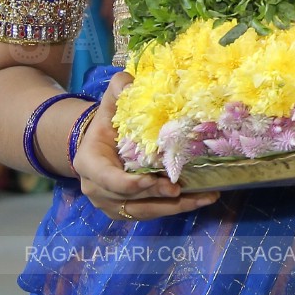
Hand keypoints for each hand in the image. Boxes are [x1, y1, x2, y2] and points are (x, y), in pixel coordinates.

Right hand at [75, 71, 219, 221]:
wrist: (100, 144)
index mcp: (89, 163)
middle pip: (129, 198)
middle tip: (181, 189)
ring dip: (174, 207)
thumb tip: (131, 80)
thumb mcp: (111, 105)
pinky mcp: (127, 211)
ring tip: (204, 197)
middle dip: (155, 195)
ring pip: (144, 211)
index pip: (107, 178)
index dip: (128, 183)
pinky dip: (176, 209)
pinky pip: (151, 213)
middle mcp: (97, 189)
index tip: (150, 180)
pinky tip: (201, 199)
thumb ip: (118, 91)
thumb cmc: (109, 124)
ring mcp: (111, 203)